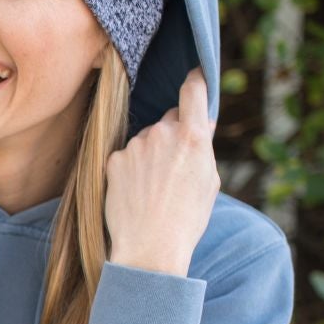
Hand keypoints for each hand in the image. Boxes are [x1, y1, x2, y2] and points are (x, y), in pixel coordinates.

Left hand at [105, 66, 219, 276]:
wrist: (150, 247)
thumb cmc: (186, 219)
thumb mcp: (209, 181)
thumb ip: (203, 147)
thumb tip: (201, 122)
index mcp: (193, 136)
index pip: (193, 91)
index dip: (195, 81)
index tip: (195, 76)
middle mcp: (162, 134)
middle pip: (168, 120)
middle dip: (173, 134)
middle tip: (174, 168)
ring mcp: (135, 146)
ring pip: (146, 140)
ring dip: (150, 154)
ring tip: (154, 189)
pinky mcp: (113, 160)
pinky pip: (125, 156)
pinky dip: (130, 168)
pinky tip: (136, 192)